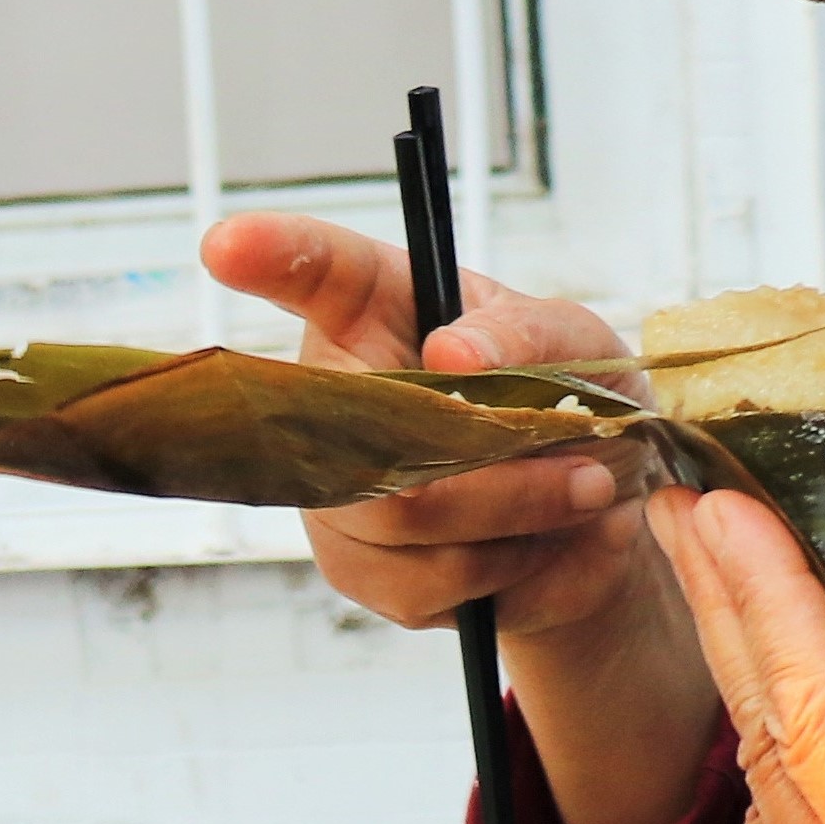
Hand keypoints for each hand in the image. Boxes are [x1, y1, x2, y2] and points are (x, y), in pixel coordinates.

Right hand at [195, 209, 657, 645]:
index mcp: (377, 312)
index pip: (315, 271)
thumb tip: (453, 352)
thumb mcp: (576, 344)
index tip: (229, 243)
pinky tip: (532, 541)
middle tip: (577, 449)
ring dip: (518, 507)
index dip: (270, 254)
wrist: (595, 524)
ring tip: (580, 489)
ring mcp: (333, 493)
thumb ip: (528, 333)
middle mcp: (332, 400)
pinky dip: (506, 563)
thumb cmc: (567, 409)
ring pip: (407, 515)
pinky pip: (427, 580)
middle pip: (365, 425)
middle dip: (489, 445)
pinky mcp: (361, 573)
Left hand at [657, 491, 824, 823]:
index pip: (811, 701)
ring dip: (751, 687)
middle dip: (726, 617)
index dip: (763, 592)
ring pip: (770, 799)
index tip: (723, 502)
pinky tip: (783, 695)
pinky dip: (791, 766)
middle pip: (768, 744)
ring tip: (723, 577)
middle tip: (685, 509)